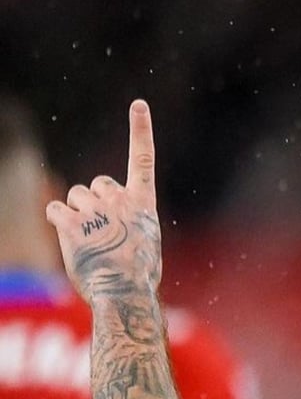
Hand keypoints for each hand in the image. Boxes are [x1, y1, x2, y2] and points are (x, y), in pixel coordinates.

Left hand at [46, 100, 161, 302]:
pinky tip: (70, 240)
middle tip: (100, 228)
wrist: (125, 294)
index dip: (141, 130)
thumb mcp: (147, 242)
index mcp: (143, 204)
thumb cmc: (139, 276)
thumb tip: (113, 223)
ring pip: (75, 196)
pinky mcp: (71, 223)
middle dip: (94, 200)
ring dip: (76, 213)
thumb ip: (131, 221)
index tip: (139, 105)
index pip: (144, 158)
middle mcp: (119, 200)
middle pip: (97, 183)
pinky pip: (55, 210)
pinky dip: (59, 222)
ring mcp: (95, 210)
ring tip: (88, 240)